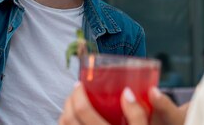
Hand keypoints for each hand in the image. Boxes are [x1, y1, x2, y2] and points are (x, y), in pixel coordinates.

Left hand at [59, 84, 188, 124]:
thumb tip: (127, 92)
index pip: (82, 113)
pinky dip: (67, 123)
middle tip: (76, 90)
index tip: (79, 84)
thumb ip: (138, 112)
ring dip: (65, 113)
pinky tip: (72, 117)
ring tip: (73, 102)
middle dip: (69, 101)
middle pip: (69, 120)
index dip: (77, 95)